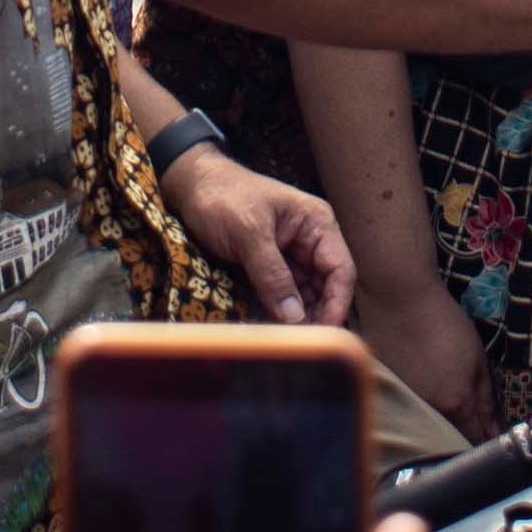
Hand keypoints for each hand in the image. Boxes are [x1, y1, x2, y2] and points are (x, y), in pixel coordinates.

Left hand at [164, 146, 359, 325]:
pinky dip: (278, 314)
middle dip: (316, 316)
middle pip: (326, 288)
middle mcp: (310, 241)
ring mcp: (290, 256)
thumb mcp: (247, 232)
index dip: (337, 303)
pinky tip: (269, 330)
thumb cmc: (222, 196)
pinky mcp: (271, 269)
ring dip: (296, 319)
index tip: (323, 334)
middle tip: (299, 345)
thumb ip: (272, 273)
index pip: (340, 270)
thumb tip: (294, 317)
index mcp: (316, 223)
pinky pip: (282, 297)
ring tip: (283, 342)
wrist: (190, 186)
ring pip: (305, 297)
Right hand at [364, 281, 496, 440]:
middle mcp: (427, 411)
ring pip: (426, 421)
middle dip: (462, 432)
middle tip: (472, 415)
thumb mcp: (477, 359)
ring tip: (444, 394)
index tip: (491, 433)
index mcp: (455, 405)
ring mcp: (403, 402)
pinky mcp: (386, 389)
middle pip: (448, 434)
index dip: (485, 438)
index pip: (474, 438)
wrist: (400, 300)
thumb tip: (493, 430)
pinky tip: (420, 381)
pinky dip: (416, 401)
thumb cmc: (445, 324)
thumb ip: (486, 399)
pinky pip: (406, 405)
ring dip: (438, 417)